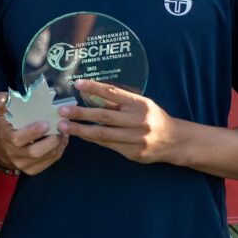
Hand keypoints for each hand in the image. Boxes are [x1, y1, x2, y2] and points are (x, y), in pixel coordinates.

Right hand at [0, 91, 68, 175]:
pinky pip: (49, 162)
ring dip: (58, 145)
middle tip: (60, 128)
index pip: (18, 139)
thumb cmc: (2, 127)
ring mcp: (23, 164)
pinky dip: (59, 151)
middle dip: (50, 141)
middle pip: (35, 152)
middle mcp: (13, 154)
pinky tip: (62, 140)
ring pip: (45, 158)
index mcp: (5, 138)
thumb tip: (5, 96)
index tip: (46, 124)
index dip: (33, 133)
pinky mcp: (32, 170)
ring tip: (64, 132)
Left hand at [60, 79, 179, 163]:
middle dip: (81, 113)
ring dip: (81, 130)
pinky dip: (92, 139)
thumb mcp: (140, 105)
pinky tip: (80, 135)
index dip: (94, 88)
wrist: (176, 142)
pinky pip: (108, 145)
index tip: (77, 84)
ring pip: (103, 134)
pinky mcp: (134, 153)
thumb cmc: (153, 118)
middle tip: (62, 111)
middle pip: (104, 116)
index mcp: (140, 104)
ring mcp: (136, 139)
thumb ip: (118, 102)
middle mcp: (139, 121)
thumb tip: (90, 94)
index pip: (114, 93)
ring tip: (64, 126)